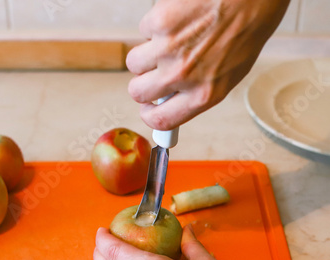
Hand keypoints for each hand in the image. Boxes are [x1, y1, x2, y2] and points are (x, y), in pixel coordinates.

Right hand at [126, 0, 289, 129]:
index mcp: (204, 93)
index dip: (149, 114)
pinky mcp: (159, 22)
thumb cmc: (247, 27)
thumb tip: (169, 100)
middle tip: (153, 71)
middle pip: (138, 92)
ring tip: (170, 40)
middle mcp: (183, 75)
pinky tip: (178, 17)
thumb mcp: (230, 72)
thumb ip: (197, 90)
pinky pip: (143, 29)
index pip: (161, 119)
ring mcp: (168, 49)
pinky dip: (156, 24)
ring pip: (134, 62)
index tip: (147, 108)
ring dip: (146, 52)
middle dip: (143, 82)